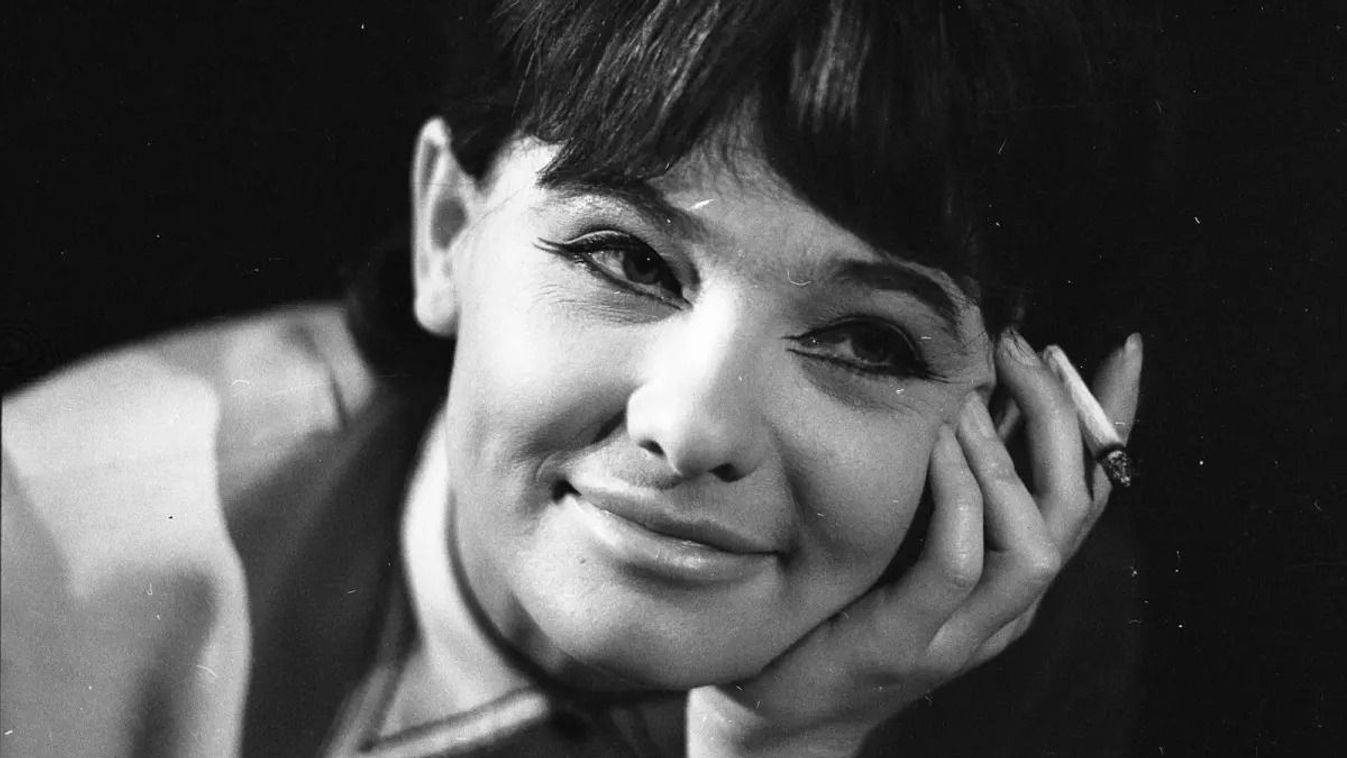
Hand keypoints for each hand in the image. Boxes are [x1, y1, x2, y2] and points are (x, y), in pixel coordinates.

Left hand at [685, 332, 1143, 756]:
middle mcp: (1004, 606)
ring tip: (971, 399)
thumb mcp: (904, 533)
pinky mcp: (906, 643)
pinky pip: (958, 564)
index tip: (1122, 348)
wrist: (780, 711)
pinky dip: (960, 499)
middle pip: (1073, 508)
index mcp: (1010, 574)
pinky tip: (937, 445)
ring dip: (1010, 458)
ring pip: (1036, 543)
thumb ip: (946, 479)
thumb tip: (966, 387)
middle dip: (1063, 419)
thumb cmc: (839, 608)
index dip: (1109, 422)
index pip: (1084, 490)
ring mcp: (961, 632)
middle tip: (1026, 350)